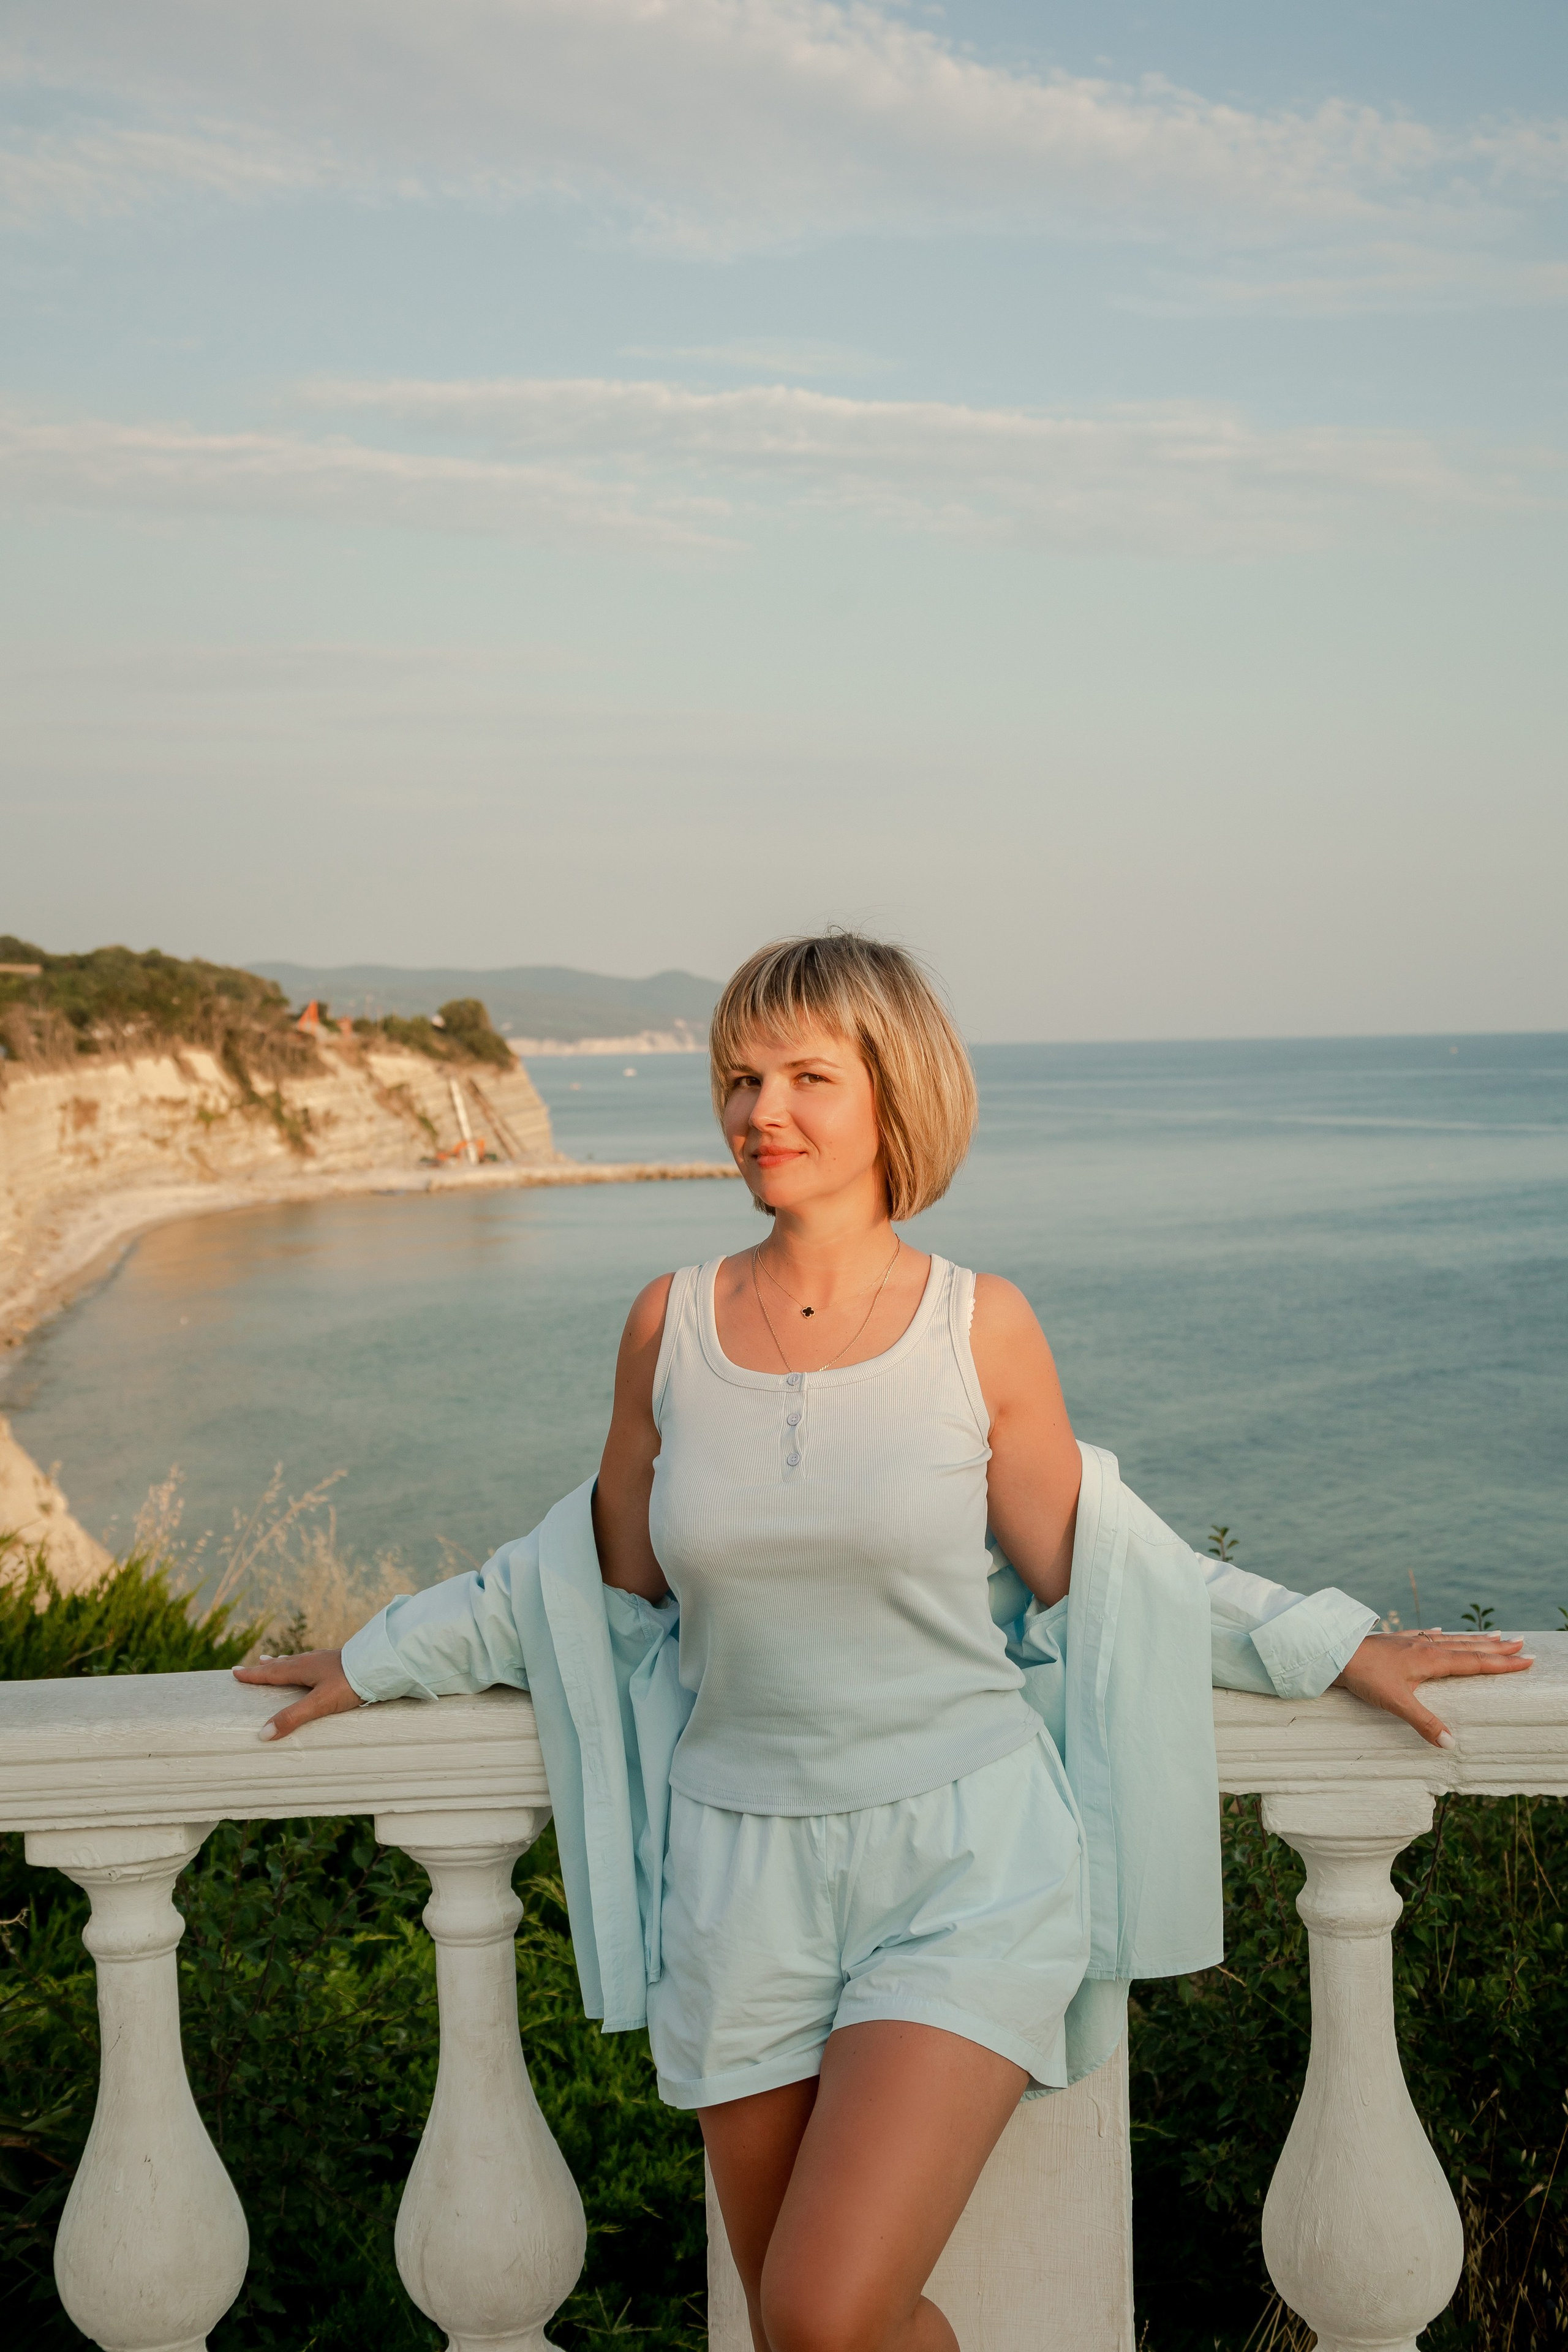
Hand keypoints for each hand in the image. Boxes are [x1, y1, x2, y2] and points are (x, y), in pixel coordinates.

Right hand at [232, 1649, 363, 1740]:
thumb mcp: (319, 1703)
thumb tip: (263, 1734)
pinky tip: (311, 1665)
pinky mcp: (340, 1661)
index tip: (235, 1672)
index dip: (253, 1675)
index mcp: (302, 1668)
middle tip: (252, 1666)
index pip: (271, 1673)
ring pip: (298, 1661)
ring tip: (274, 1661)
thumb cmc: (350, 1682)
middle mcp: (311, 1661)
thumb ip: (293, 1718)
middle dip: (265, 1667)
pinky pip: (313, 1662)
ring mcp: (326, 1659)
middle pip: (282, 1664)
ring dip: (283, 1663)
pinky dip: (303, 1664)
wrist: (381, 1664)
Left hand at [1334, 1629, 1532, 1748]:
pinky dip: (1438, 1634)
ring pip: (1450, 1639)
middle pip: (1468, 1646)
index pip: (1475, 1662)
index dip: (1501, 1663)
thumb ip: (1424, 1722)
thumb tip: (1451, 1743)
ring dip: (1473, 1638)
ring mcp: (1410, 1641)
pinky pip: (1425, 1634)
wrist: (1334, 1652)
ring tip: (1495, 1634)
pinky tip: (1440, 1631)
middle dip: (1496, 1646)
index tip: (1526, 1660)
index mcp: (1431, 1660)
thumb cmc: (1364, 1675)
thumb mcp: (1396, 1702)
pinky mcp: (1396, 1640)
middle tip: (1521, 1643)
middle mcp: (1425, 1646)